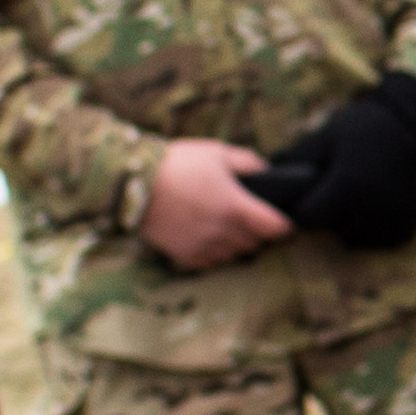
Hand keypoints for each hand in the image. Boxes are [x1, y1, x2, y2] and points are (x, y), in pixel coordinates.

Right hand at [139, 136, 291, 271]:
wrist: (132, 184)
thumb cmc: (177, 163)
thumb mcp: (216, 152)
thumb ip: (246, 162)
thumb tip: (264, 170)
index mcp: (235, 207)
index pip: (275, 228)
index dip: (283, 225)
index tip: (283, 222)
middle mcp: (222, 231)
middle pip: (255, 242)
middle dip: (257, 232)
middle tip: (250, 219)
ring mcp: (203, 246)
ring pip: (234, 254)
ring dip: (236, 243)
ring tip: (226, 226)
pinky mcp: (185, 256)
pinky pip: (210, 262)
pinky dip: (214, 253)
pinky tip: (207, 236)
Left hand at [248, 73, 415, 249]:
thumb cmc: (366, 127)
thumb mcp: (325, 137)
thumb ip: (293, 161)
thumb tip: (264, 178)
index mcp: (346, 188)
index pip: (305, 219)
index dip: (299, 209)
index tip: (303, 198)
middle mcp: (369, 211)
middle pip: (328, 229)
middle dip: (325, 214)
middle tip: (334, 188)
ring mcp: (390, 223)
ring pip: (351, 237)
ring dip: (346, 223)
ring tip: (355, 193)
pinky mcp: (405, 229)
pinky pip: (375, 238)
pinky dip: (370, 226)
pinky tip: (373, 202)